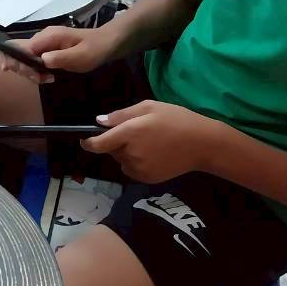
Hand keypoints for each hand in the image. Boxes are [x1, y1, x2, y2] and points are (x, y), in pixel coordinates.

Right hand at [0, 25, 118, 83]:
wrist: (107, 42)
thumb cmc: (95, 49)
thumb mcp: (81, 57)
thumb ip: (61, 58)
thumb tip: (42, 60)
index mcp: (48, 36)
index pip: (22, 49)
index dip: (22, 64)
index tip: (35, 77)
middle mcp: (42, 36)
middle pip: (19, 52)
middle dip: (24, 69)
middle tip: (41, 80)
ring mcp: (44, 41)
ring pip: (25, 56)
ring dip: (31, 71)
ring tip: (47, 80)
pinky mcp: (47, 47)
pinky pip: (33, 58)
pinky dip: (36, 69)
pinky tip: (48, 76)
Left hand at [80, 101, 224, 182]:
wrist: (202, 144)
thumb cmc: (176, 119)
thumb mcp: (149, 107)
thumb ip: (121, 115)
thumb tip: (99, 122)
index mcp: (130, 133)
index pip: (99, 143)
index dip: (88, 143)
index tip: (84, 140)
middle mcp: (131, 153)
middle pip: (111, 150)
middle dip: (116, 142)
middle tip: (137, 133)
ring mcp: (139, 168)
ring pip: (121, 160)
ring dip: (126, 153)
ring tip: (148, 143)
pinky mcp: (146, 178)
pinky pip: (131, 170)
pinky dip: (135, 163)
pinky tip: (153, 154)